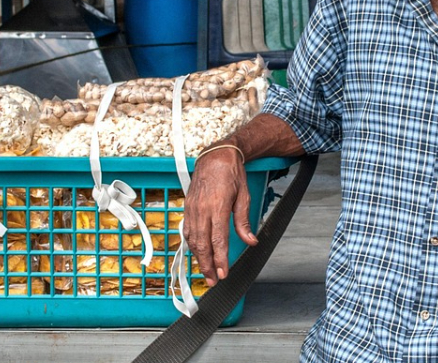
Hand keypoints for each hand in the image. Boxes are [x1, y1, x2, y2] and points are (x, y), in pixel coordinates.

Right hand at [183, 147, 256, 285]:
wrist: (215, 156)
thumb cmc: (231, 174)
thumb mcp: (244, 196)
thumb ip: (243, 222)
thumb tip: (251, 241)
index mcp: (218, 206)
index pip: (218, 240)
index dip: (220, 260)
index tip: (224, 273)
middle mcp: (202, 209)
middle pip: (202, 244)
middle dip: (207, 265)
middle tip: (213, 281)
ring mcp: (192, 208)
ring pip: (192, 239)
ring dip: (198, 258)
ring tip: (206, 272)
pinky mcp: (187, 207)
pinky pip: (187, 230)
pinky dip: (192, 245)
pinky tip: (197, 253)